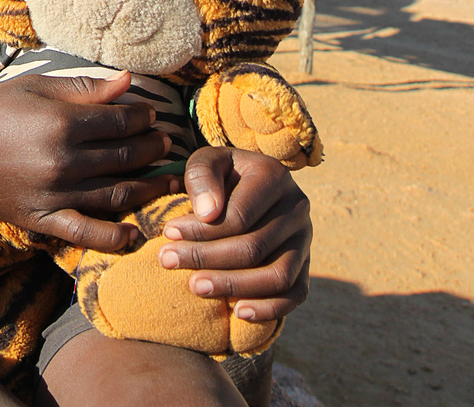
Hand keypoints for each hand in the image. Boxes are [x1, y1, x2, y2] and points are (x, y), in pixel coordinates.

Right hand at [0, 72, 174, 251]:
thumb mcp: (36, 87)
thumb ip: (85, 87)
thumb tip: (130, 81)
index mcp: (62, 124)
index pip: (122, 123)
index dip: (144, 117)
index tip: (151, 114)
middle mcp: (63, 162)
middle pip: (125, 156)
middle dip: (153, 148)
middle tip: (165, 142)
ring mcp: (54, 195)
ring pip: (116, 193)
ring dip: (149, 186)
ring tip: (167, 179)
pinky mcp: (42, 220)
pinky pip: (85, 234)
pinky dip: (114, 237)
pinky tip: (135, 233)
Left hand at [157, 147, 311, 323]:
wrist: (247, 187)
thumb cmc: (221, 176)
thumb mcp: (207, 162)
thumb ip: (202, 175)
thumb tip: (208, 214)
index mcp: (275, 176)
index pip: (239, 217)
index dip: (201, 231)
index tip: (169, 233)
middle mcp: (297, 207)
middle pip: (254, 248)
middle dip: (206, 259)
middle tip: (168, 261)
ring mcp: (304, 238)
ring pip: (277, 276)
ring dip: (233, 287)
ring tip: (195, 287)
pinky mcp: (305, 264)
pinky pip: (295, 294)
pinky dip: (270, 308)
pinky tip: (238, 312)